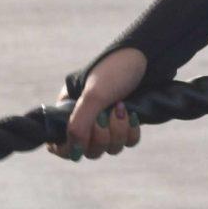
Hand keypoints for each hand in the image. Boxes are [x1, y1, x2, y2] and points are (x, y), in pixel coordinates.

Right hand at [51, 47, 146, 161]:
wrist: (148, 56)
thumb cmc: (115, 70)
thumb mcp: (93, 96)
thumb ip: (79, 125)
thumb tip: (75, 152)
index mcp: (69, 108)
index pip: (59, 142)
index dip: (69, 148)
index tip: (80, 141)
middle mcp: (86, 117)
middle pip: (88, 149)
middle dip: (100, 136)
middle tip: (106, 116)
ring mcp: (108, 121)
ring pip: (109, 148)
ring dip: (117, 133)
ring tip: (122, 109)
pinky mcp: (127, 122)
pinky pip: (128, 143)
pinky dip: (131, 133)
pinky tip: (133, 115)